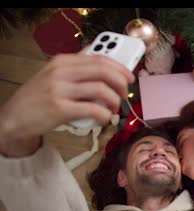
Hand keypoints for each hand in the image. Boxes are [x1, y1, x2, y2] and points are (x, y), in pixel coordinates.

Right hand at [0, 53, 133, 156]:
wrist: (14, 118)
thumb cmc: (39, 98)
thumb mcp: (54, 76)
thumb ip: (78, 71)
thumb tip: (109, 71)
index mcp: (62, 61)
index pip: (99, 58)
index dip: (120, 68)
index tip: (130, 77)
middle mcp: (61, 72)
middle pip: (104, 72)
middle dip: (121, 84)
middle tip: (125, 95)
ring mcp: (60, 90)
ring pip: (102, 90)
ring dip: (115, 101)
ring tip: (114, 110)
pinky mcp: (60, 109)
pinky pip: (93, 110)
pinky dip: (105, 115)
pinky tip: (104, 119)